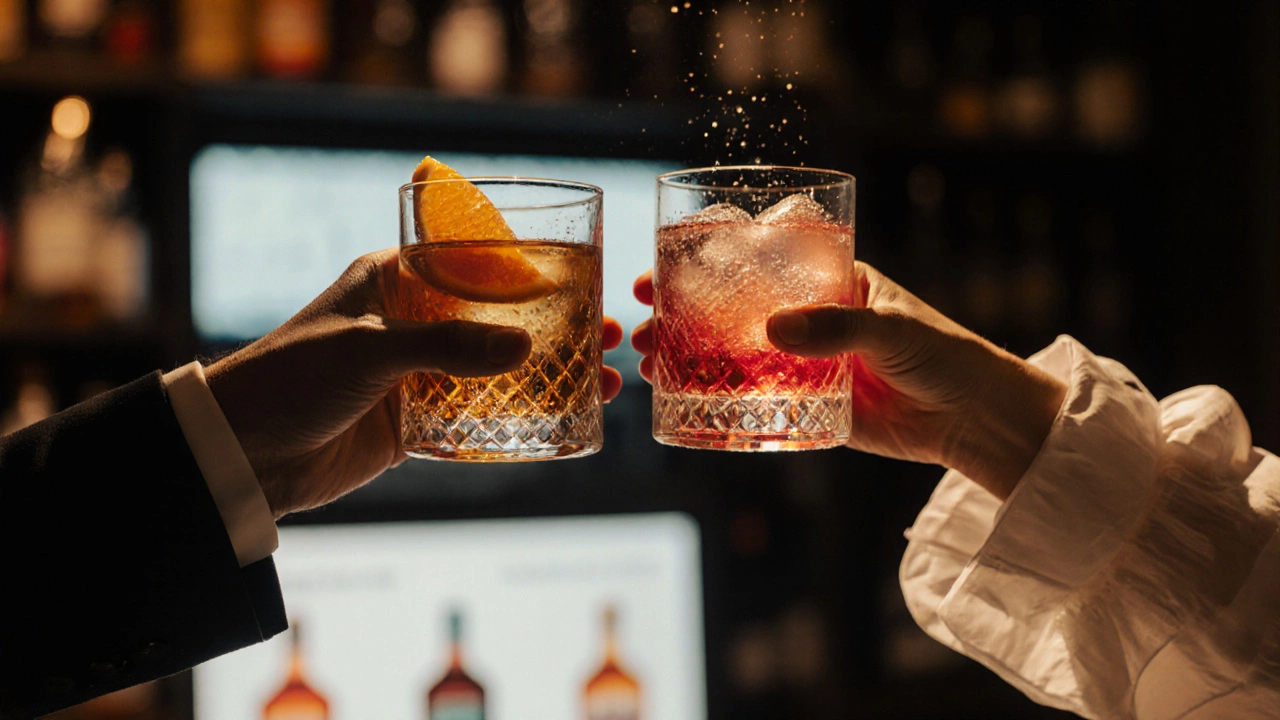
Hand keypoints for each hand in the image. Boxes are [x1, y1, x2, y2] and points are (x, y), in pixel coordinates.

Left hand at [206, 249, 623, 517]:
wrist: (243, 452)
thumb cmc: (292, 377)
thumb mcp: (371, 351)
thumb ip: (447, 348)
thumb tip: (526, 347)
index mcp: (394, 279)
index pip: (474, 259)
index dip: (530, 266)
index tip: (582, 274)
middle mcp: (412, 320)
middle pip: (499, 315)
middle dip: (556, 324)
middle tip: (609, 333)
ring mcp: (416, 372)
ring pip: (497, 366)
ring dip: (548, 372)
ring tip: (605, 381)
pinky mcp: (414, 420)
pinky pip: (477, 414)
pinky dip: (518, 415)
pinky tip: (563, 419)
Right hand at [631, 263, 1064, 498]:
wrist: (976, 421)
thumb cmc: (945, 356)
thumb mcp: (890, 331)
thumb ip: (836, 329)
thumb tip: (772, 331)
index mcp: (832, 281)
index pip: (761, 260)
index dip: (711, 258)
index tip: (667, 260)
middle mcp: (811, 318)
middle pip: (734, 308)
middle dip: (683, 310)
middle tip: (643, 316)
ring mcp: (805, 363)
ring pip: (735, 354)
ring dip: (690, 355)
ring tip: (649, 361)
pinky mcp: (809, 407)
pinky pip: (756, 400)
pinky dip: (719, 399)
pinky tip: (681, 399)